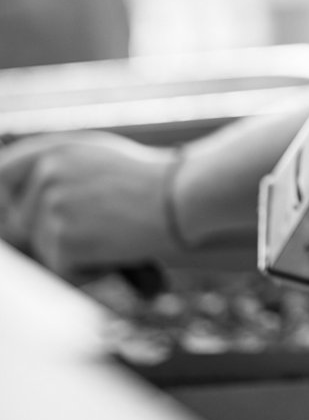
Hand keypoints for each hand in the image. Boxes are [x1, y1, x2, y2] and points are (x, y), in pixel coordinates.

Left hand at [0, 133, 175, 277]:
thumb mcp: (101, 158)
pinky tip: (116, 249)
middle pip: (23, 218)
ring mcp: (52, 208)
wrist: (179, 199)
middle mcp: (47, 175)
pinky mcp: (62, 241)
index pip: (3, 172)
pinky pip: (63, 268)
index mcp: (56, 150)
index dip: (9, 195)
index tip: (15, 208)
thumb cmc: (150, 182)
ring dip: (75, 250)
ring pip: (45, 246)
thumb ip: (60, 168)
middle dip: (50, 229)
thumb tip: (19, 201)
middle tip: (94, 227)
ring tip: (115, 232)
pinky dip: (88, 269)